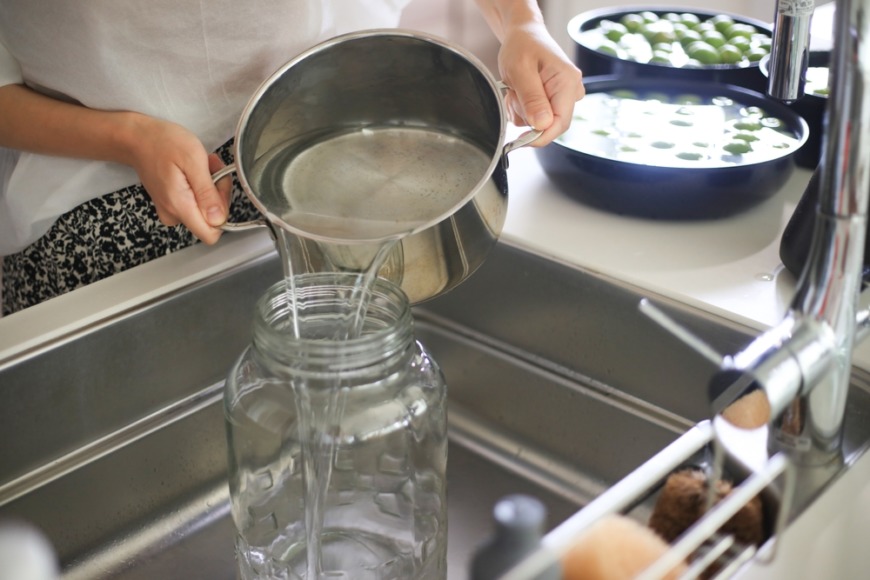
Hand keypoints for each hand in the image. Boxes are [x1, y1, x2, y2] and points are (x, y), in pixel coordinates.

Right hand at [126, 116, 231, 243]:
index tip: (218, 188)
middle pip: (211, 220)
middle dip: (218, 193)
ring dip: (210, 186)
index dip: (223, 212)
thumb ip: (207, 193)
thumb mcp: (193, 160)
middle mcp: (173, 214)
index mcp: (180, 207)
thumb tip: (219, 220)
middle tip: (211, 168)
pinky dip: (201, 186)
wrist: (137, 138)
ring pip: (205, 209)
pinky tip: (195, 170)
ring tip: (201, 166)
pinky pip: (195, 202)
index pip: (210, 234)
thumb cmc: (163, 143)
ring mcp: (171, 210)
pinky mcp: (171, 204)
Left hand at [496, 22, 584, 145]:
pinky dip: (524, 110)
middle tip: (514, 96)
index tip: (521, 140)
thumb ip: (532, 99)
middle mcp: (572, 90)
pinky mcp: (556, 99)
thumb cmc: (522, 46)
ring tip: (516, 90)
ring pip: (542, 122)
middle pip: (552, 124)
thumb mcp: (520, 71)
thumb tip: (542, 125)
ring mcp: (565, 95)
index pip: (560, 123)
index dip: (540, 137)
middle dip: (528, 118)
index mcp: (567, 82)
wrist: (523, 35)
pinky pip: (539, 117)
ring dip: (522, 112)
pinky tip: (519, 93)